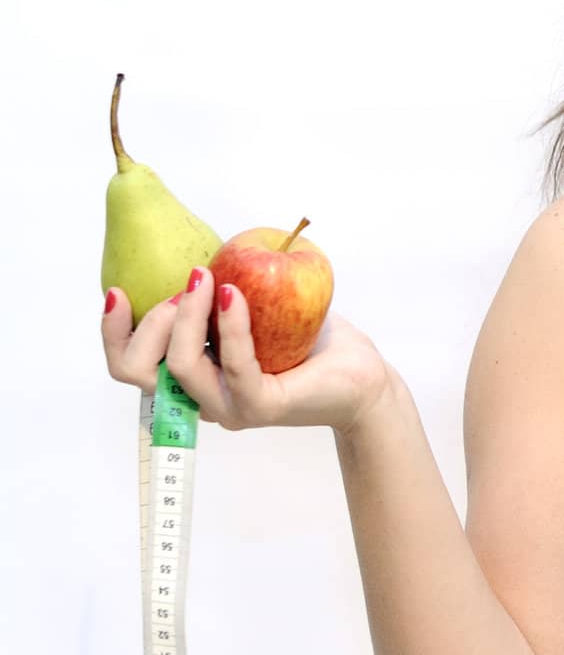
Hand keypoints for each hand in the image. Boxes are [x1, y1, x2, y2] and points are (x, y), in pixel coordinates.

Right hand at [102, 265, 392, 435]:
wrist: (360, 374)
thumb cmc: (307, 339)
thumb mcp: (252, 303)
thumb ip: (217, 286)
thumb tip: (189, 248)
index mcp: (191, 374)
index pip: (129, 364)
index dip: (112, 331)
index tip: (116, 291)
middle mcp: (201, 395)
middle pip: (136, 369)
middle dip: (149, 319)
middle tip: (187, 284)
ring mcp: (228, 406)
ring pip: (179, 365)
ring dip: (186, 315)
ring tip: (206, 279)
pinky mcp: (260, 406)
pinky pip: (235, 365)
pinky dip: (231, 324)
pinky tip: (233, 293)